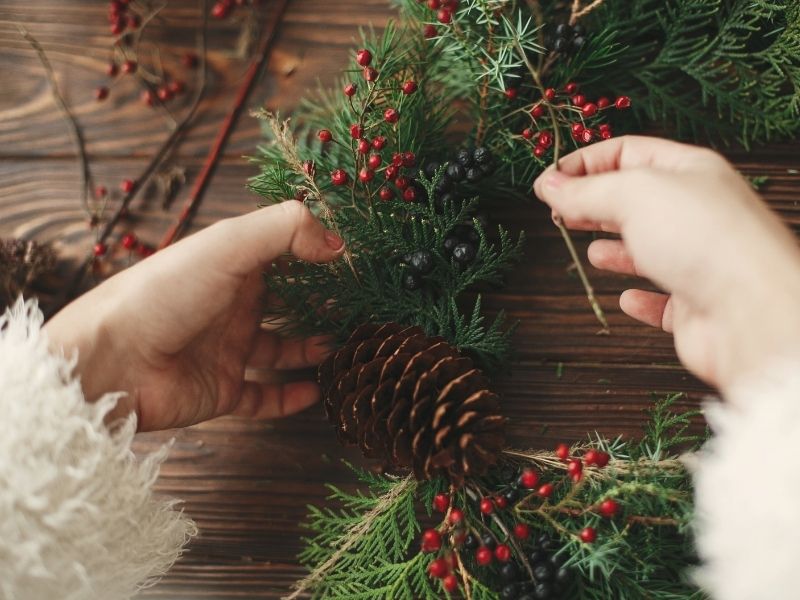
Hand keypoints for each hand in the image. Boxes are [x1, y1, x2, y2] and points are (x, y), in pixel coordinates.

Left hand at [45, 202, 345, 430]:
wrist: (110, 362)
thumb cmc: (162, 294)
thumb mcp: (227, 244)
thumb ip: (286, 230)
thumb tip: (338, 242)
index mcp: (232, 268)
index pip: (282, 255)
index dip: (315, 255)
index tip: (353, 261)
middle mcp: (232, 307)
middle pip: (286, 304)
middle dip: (321, 305)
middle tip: (359, 309)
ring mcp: (227, 350)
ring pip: (281, 351)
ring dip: (312, 349)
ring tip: (346, 346)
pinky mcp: (223, 391)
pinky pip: (265, 396)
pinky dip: (291, 398)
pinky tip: (316, 391)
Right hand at [534, 136, 799, 393]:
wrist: (752, 310)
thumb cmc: (704, 239)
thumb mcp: (632, 195)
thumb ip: (585, 191)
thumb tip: (549, 185)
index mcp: (689, 171)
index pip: (627, 152)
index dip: (584, 163)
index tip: (548, 181)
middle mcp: (697, 212)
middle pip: (635, 199)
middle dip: (593, 203)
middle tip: (557, 212)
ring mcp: (699, 259)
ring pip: (649, 248)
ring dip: (617, 249)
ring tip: (591, 250)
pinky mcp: (696, 306)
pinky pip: (663, 300)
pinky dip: (641, 299)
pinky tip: (627, 298)